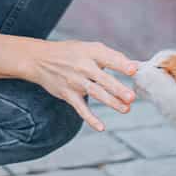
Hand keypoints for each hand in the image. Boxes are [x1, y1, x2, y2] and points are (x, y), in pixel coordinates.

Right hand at [22, 39, 138, 132]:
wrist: (40, 60)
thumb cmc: (71, 53)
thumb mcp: (89, 48)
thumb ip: (111, 57)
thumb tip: (135, 67)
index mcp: (91, 52)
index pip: (108, 58)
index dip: (121, 64)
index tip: (134, 70)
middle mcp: (83, 66)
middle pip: (103, 79)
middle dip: (117, 89)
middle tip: (132, 97)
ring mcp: (75, 81)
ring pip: (95, 93)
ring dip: (111, 102)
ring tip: (126, 109)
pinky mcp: (68, 95)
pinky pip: (80, 108)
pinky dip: (90, 118)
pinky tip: (101, 127)